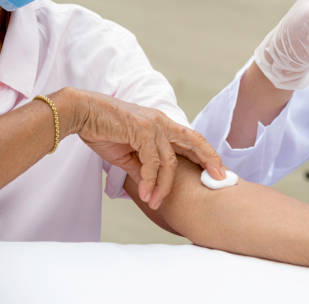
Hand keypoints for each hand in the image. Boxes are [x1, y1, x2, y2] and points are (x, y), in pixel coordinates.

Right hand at [69, 89, 225, 209]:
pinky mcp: (142, 130)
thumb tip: (151, 185)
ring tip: (156, 203)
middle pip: (194, 142)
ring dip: (164, 186)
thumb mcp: (127, 153)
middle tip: (220, 177)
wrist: (81, 112)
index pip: (191, 139)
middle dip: (209, 160)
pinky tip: (146, 194)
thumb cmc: (103, 129)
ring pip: (169, 161)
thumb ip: (142, 167)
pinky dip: (149, 180)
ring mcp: (154, 125)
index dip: (206, 154)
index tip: (217, 170)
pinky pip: (151, 162)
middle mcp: (163, 123)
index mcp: (162, 125)